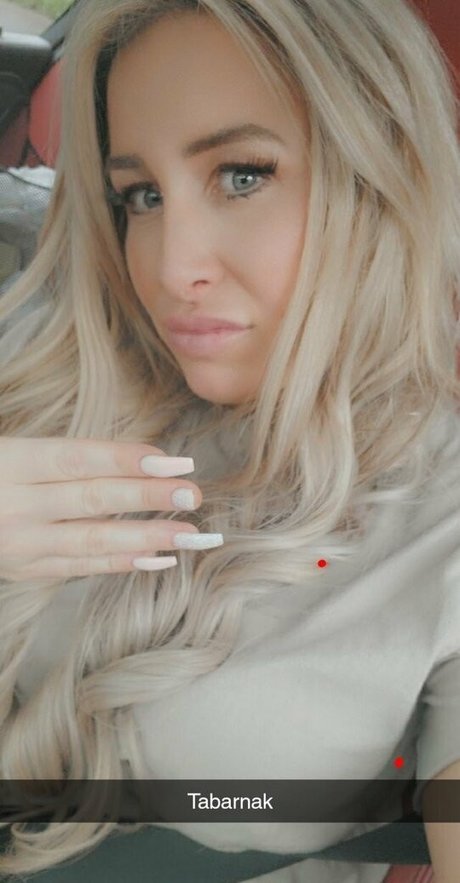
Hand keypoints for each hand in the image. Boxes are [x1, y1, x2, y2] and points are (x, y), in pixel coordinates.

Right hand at [0, 436, 220, 581]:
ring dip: (145, 538)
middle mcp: (15, 504)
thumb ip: (69, 457)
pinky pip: (81, 568)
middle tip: (192, 495)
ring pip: (91, 541)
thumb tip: (144, 462)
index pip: (79, 459)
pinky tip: (159, 558)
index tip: (174, 462)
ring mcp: (20, 543)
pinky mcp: (26, 570)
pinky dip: (121, 564)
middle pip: (91, 499)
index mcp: (13, 462)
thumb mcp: (16, 450)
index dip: (128, 460)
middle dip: (147, 498)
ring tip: (187, 534)